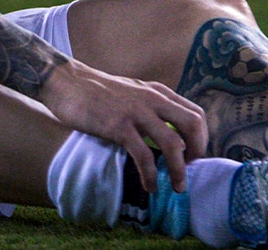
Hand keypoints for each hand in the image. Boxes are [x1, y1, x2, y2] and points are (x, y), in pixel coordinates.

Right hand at [38, 60, 207, 193]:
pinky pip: (144, 156)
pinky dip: (151, 175)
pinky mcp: (119, 127)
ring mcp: (136, 113)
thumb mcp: (131, 91)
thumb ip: (148, 105)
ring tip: (177, 186)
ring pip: (173, 144)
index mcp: (157, 91)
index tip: (192, 154)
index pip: (195, 113)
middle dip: (198, 151)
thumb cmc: (95, 90)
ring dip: (179, 170)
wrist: (65, 81)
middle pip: (193, 125)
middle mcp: (152, 99)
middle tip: (189, 168)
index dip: (201, 137)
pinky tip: (149, 185)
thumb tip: (161, 130)